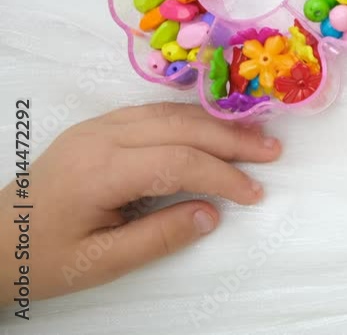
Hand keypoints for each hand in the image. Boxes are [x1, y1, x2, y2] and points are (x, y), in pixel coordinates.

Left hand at [1, 102, 280, 300]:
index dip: (223, 175)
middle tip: (273, 152)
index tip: (254, 194)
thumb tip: (212, 214)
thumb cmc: (44, 256)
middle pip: (181, 127)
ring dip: (216, 124)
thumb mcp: (100, 262)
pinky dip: (191, 119)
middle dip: (231, 139)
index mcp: (101, 171)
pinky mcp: (98, 127)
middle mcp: (101, 137)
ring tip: (256, 136)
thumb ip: (158, 237)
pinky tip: (214, 128)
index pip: (179, 161)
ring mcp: (98, 126)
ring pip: (170, 113)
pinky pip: (154, 112)